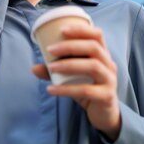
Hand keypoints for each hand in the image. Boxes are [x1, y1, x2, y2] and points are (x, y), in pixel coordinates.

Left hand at [31, 25, 121, 140]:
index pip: (97, 35)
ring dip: (69, 65)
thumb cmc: (88, 88)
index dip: (81, 29)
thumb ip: (56, 71)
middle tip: (50, 49)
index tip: (62, 29)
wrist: (104, 114)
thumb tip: (34, 68)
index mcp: (103, 55)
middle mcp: (109, 64)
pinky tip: (51, 89)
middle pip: (94, 48)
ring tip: (51, 67)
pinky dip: (66, 89)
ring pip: (92, 67)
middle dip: (70, 46)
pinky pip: (86, 90)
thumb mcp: (72, 77)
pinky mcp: (106, 97)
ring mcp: (110, 80)